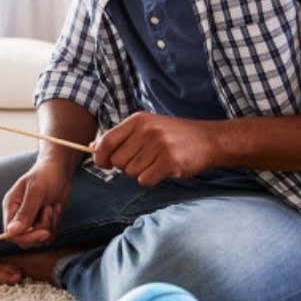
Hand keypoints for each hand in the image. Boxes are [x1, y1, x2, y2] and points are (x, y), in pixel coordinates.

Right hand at [2, 157, 73, 248]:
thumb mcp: (36, 191)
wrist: (60, 170)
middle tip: (50, 211)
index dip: (26, 238)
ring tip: (53, 206)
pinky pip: (49, 236)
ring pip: (39, 240)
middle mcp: (19, 216)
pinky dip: (56, 225)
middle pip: (25, 240)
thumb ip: (25, 212)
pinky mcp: (43, 223)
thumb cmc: (46, 175)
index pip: (10, 234)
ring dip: (51, 225)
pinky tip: (56, 209)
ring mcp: (31, 221)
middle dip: (41, 230)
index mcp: (11, 207)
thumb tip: (11, 232)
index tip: (43, 233)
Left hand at [94, 112, 218, 186]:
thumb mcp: (146, 127)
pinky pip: (145, 180)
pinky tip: (163, 169)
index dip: (100, 156)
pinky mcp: (170, 162)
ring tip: (156, 162)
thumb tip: (92, 148)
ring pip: (131, 172)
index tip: (103, 163)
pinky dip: (151, 179)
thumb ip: (120, 137)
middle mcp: (146, 131)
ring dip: (140, 172)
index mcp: (137, 120)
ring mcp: (159, 146)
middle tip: (142, 160)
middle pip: (118, 161)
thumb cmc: (173, 135)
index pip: (107, 141)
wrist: (208, 140)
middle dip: (125, 166)